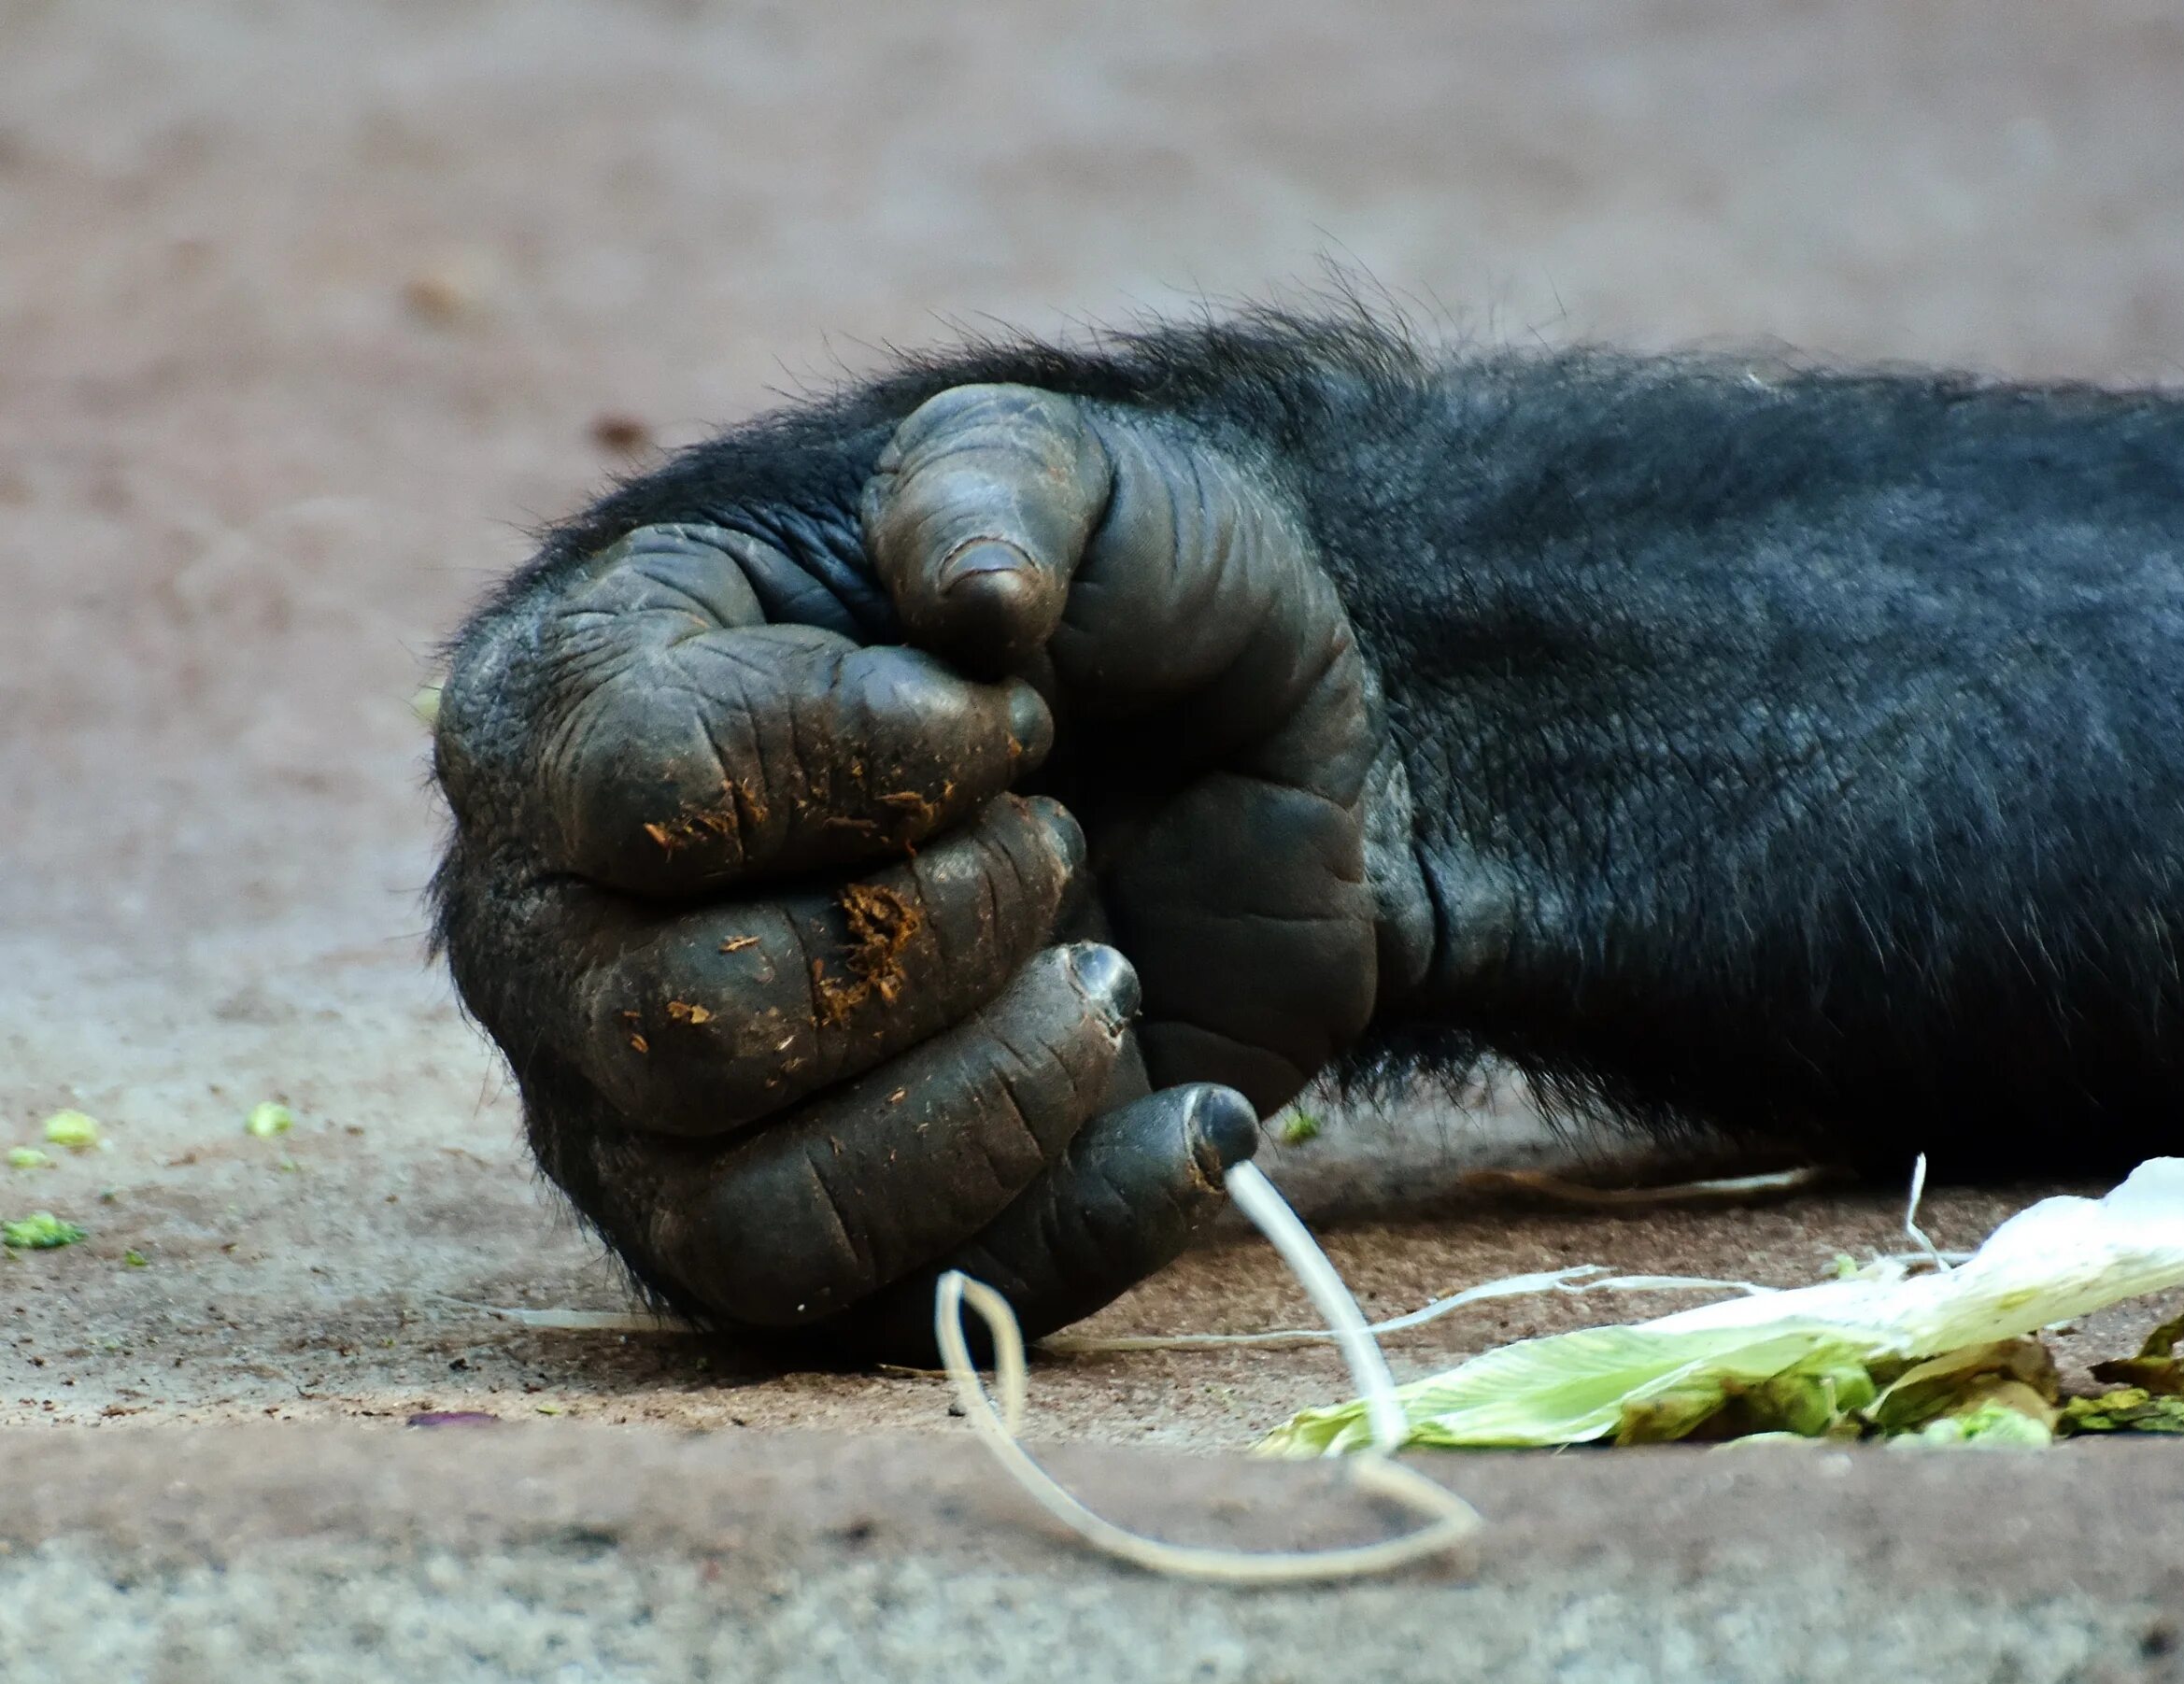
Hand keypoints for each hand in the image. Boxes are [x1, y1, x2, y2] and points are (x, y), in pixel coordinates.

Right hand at [433, 384, 1390, 1358]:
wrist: (1232, 757)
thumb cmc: (1099, 603)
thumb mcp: (1081, 475)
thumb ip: (999, 486)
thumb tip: (970, 600)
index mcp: (571, 709)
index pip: (636, 789)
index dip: (856, 763)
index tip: (1012, 711)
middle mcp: (570, 939)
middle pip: (682, 1030)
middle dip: (935, 932)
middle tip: (1059, 836)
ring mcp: (672, 1123)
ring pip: (755, 1222)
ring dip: (990, 1102)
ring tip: (1110, 975)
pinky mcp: (824, 1247)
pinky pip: (896, 1319)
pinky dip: (1079, 1220)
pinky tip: (1193, 1112)